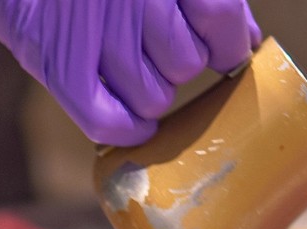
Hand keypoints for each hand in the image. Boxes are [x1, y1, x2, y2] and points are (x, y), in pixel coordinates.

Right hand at [0, 0, 261, 145]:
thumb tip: (247, 40)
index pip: (220, 20)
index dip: (228, 44)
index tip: (221, 49)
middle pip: (186, 64)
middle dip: (178, 63)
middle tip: (154, 46)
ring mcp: (94, 34)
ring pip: (154, 99)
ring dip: (150, 93)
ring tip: (127, 66)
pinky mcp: (59, 67)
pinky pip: (111, 123)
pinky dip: (127, 130)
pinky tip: (132, 121)